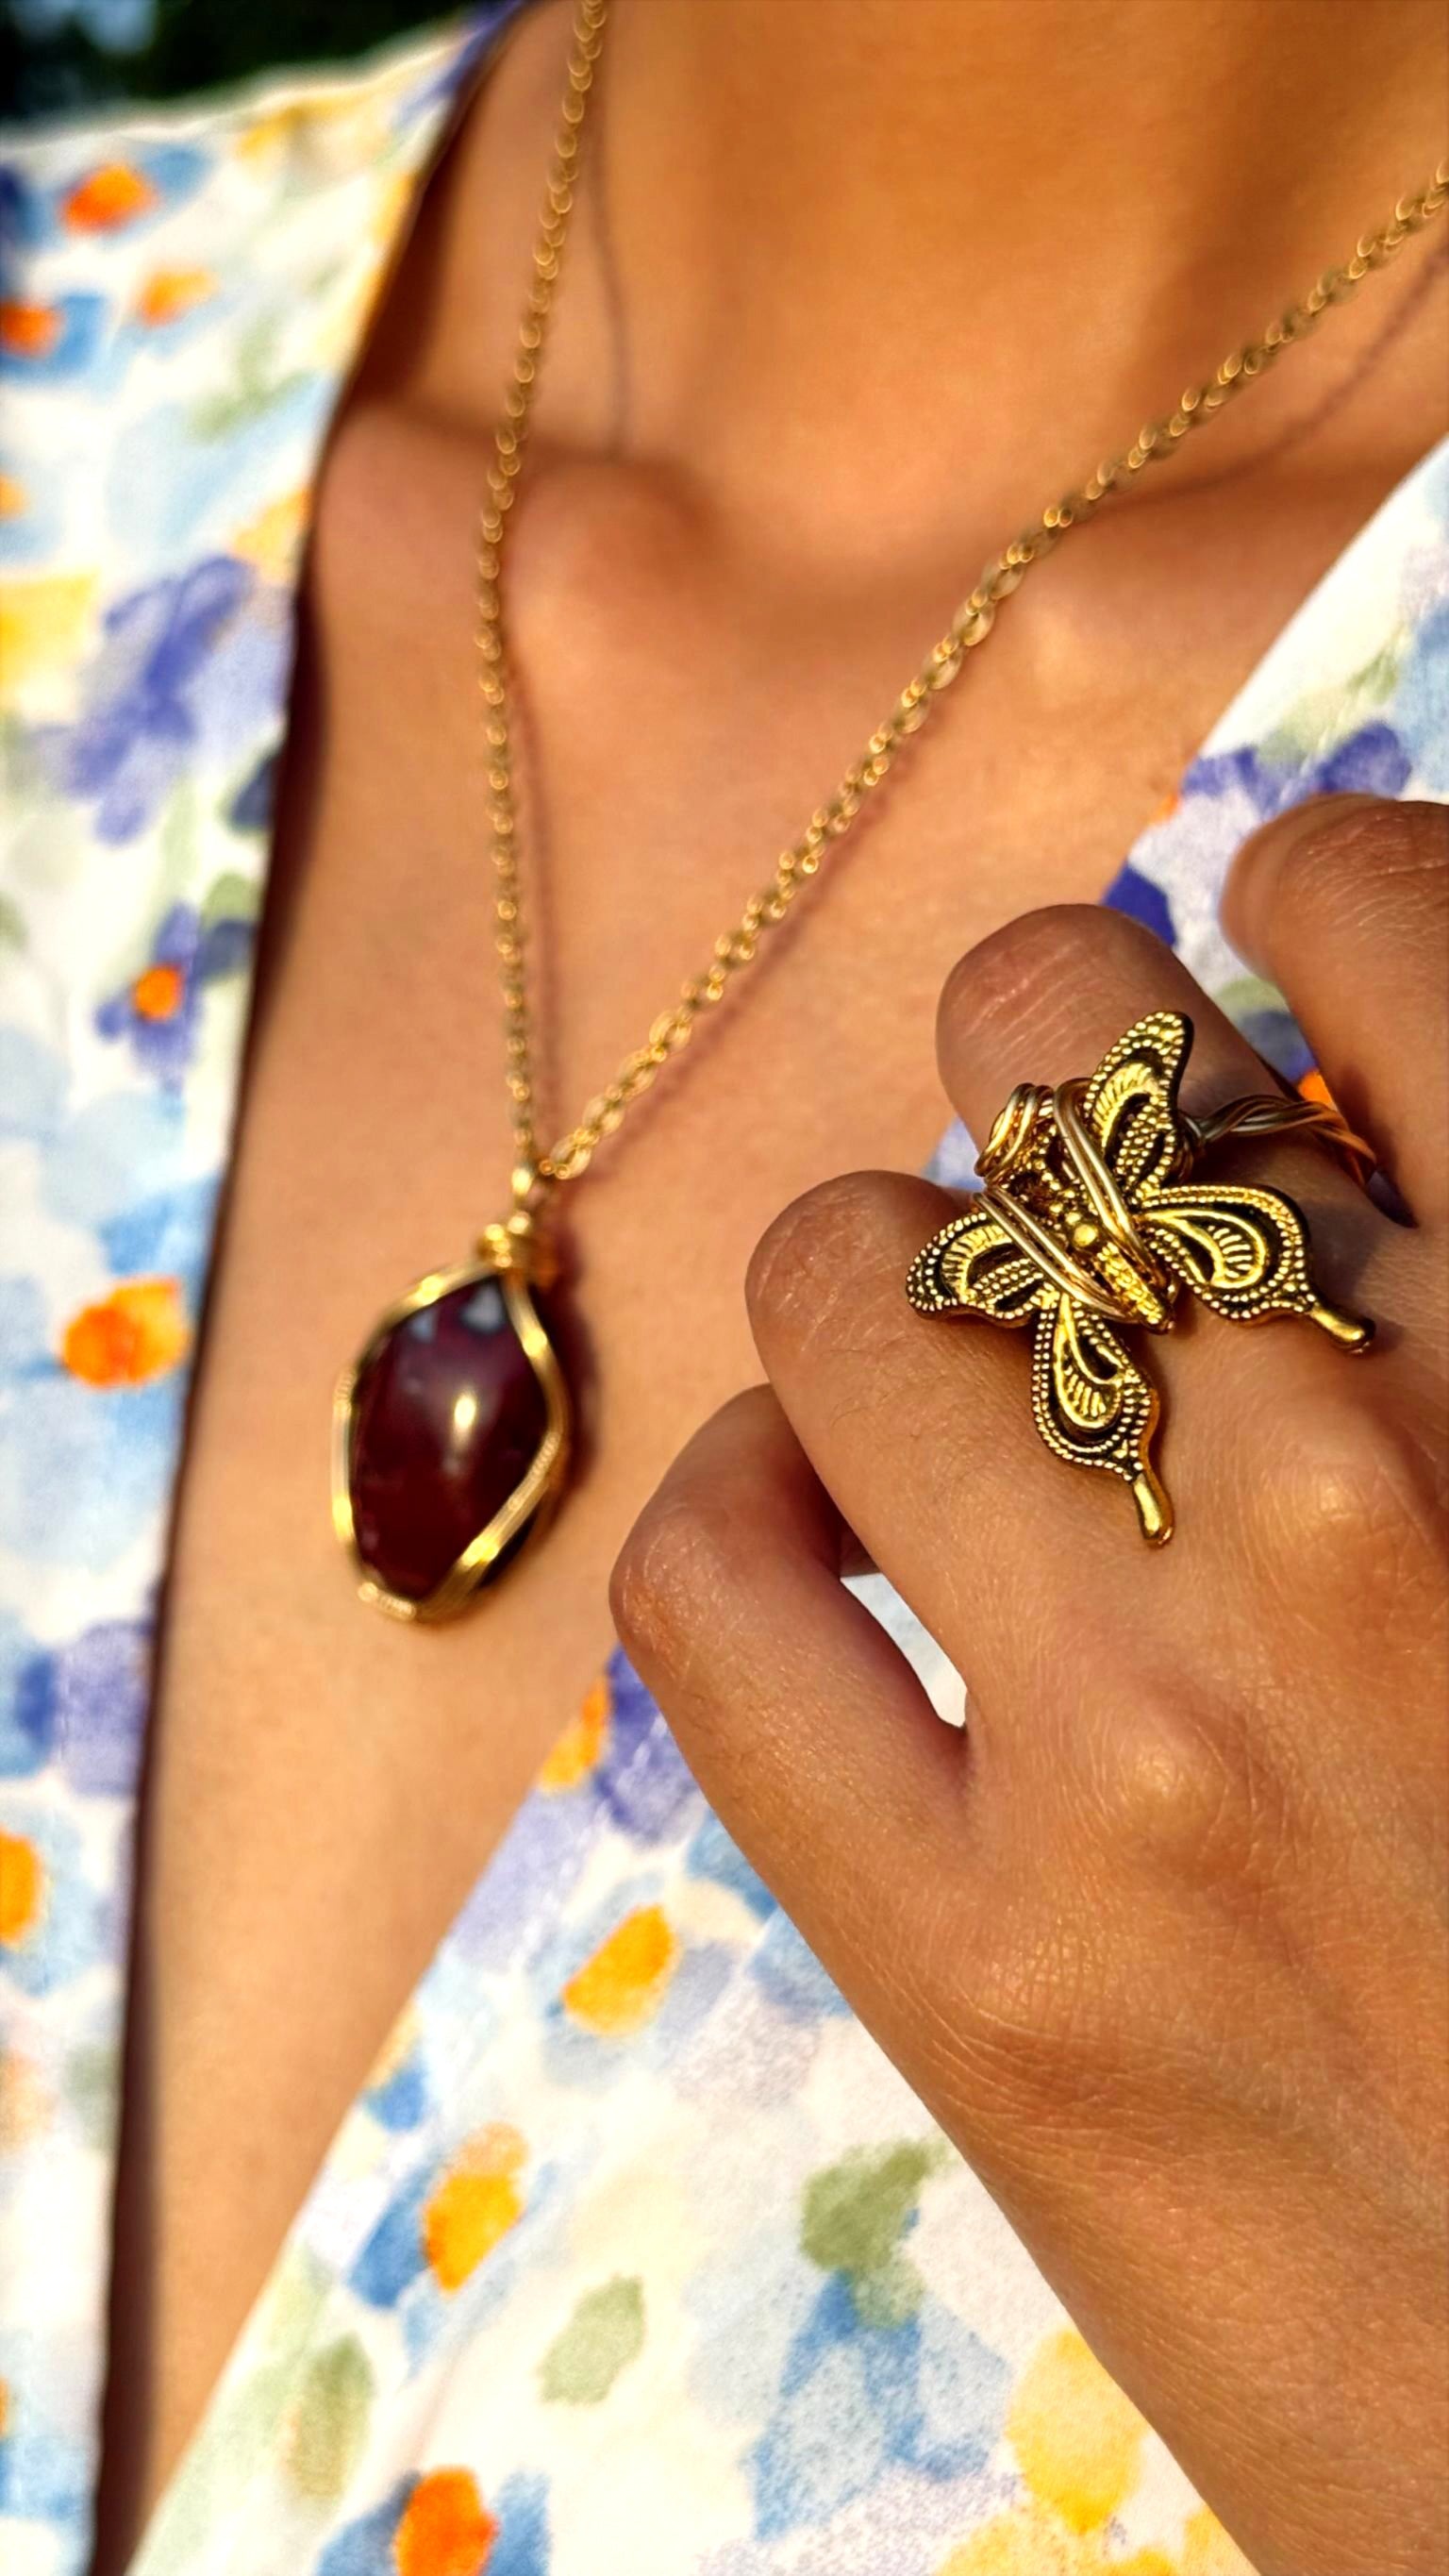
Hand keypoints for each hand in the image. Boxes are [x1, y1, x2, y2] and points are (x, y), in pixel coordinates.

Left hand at [611, 795, 1448, 2575]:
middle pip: (1069, 1057)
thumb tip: (1342, 1126)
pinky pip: (716, 1585)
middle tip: (1086, 1127)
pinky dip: (747, 1503)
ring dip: (887, 1265)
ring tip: (956, 1343)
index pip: (1390, 919)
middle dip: (1064, 1039)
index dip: (1314, 884)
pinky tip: (833, 1531)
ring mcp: (1138, 1754)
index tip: (1288, 946)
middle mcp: (1365, 1513)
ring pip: (848, 1281)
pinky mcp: (976, 1977)